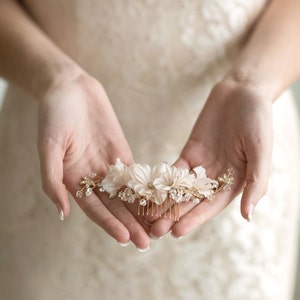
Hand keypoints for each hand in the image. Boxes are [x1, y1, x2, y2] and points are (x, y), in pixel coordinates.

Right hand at [38, 72, 149, 249]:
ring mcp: (109, 166)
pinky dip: (147, 188)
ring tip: (157, 228)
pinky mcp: (122, 153)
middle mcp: (92, 178)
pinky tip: (160, 200)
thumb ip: (52, 180)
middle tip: (147, 243)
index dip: (109, 224)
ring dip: (141, 212)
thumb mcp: (48, 147)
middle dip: (130, 224)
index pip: (94, 209)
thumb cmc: (54, 115)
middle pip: (114, 206)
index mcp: (73, 180)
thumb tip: (61, 213)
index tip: (125, 239)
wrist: (71, 88)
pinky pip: (136, 174)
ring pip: (128, 194)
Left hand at [148, 80, 272, 237]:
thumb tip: (247, 216)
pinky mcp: (189, 152)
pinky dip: (161, 180)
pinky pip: (173, 169)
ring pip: (179, 189)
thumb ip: (255, 183)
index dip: (194, 219)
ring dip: (163, 202)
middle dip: (173, 216)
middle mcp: (215, 178)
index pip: (210, 207)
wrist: (242, 92)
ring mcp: (201, 166)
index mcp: (234, 183)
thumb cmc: (258, 121)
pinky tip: (147, 190)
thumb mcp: (260, 152)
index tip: (177, 232)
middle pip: (191, 202)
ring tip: (146, 216)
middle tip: (154, 231)